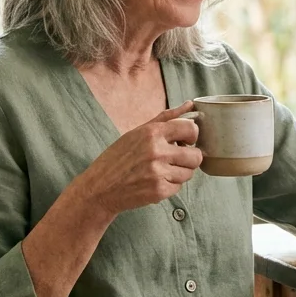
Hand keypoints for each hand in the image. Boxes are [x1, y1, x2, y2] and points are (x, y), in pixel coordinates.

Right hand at [83, 101, 202, 217]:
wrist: (99, 188)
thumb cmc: (118, 158)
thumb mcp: (137, 132)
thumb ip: (166, 117)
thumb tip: (190, 105)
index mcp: (152, 133)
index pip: (190, 129)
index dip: (192, 136)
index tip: (186, 141)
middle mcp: (156, 152)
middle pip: (196, 156)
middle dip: (189, 158)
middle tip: (175, 159)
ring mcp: (158, 173)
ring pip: (189, 173)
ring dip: (179, 173)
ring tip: (161, 171)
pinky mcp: (159, 191)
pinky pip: (179, 187)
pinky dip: (170, 186)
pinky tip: (154, 181)